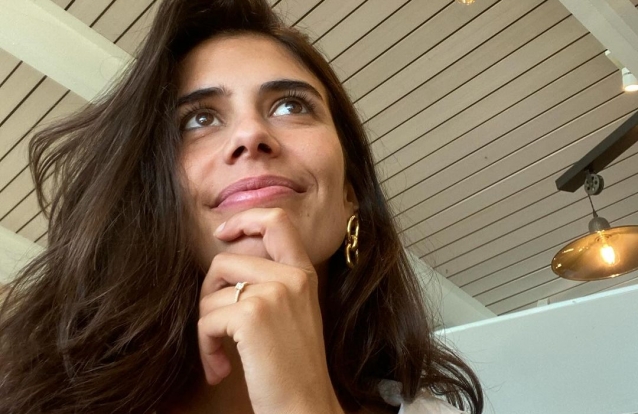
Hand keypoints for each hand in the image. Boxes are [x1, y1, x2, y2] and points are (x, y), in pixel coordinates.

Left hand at [198, 208, 343, 413]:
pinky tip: (220, 369)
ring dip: (206, 328)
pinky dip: (205, 347)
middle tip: (216, 325)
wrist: (305, 405)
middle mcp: (291, 277)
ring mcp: (273, 293)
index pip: (277, 220)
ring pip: (211, 293)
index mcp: (303, 273)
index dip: (245, 218)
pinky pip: (206, 320)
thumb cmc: (294, 366)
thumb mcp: (294, 313)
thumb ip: (272, 283)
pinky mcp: (252, 315)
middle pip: (225, 261)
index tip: (223, 233)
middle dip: (209, 294)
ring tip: (220, 354)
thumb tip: (227, 266)